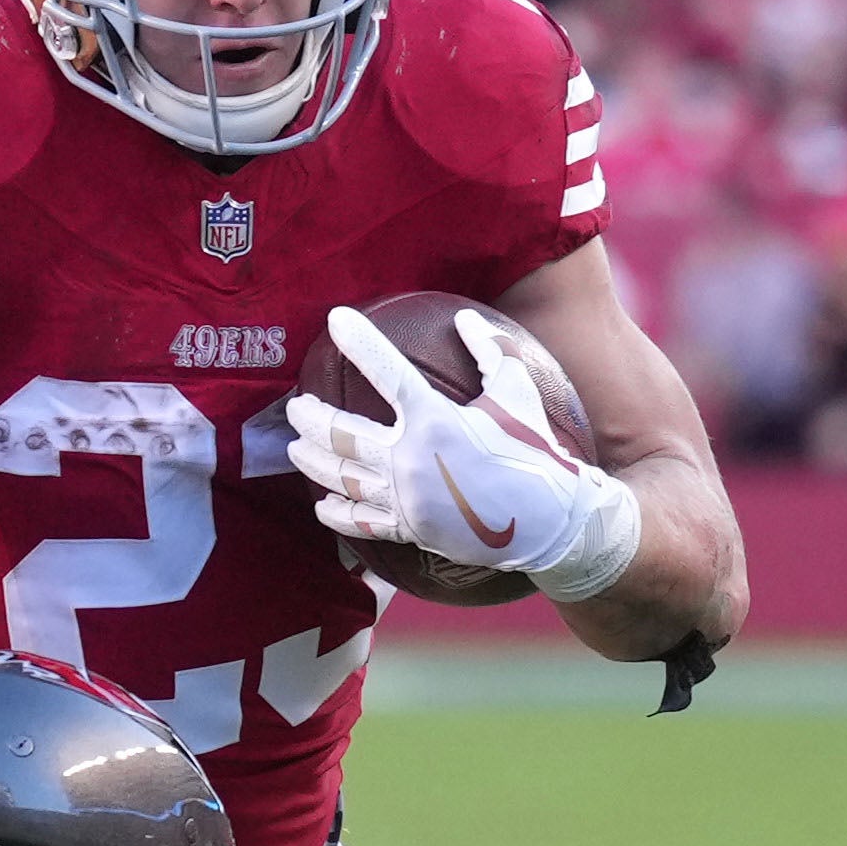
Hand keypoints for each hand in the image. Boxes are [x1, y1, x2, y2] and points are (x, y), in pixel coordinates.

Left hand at [284, 305, 644, 604]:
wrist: (550, 521)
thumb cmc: (536, 450)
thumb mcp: (518, 393)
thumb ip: (491, 351)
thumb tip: (466, 317)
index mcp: (434, 420)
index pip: (387, 371)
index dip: (360, 341)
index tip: (335, 320)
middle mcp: (410, 458)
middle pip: (340, 433)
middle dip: (310, 418)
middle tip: (296, 406)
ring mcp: (405, 497)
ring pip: (340, 477)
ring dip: (312, 461)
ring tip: (296, 449)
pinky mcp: (409, 528)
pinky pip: (360, 523)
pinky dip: (336, 513)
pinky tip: (322, 504)